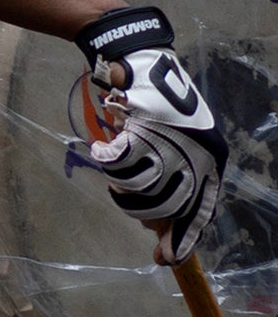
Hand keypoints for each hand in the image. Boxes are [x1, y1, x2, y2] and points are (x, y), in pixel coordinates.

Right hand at [77, 7, 224, 263]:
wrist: (135, 56)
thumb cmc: (152, 102)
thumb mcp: (170, 143)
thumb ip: (169, 178)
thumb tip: (157, 227)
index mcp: (211, 158)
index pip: (200, 210)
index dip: (182, 237)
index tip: (163, 260)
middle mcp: (198, 153)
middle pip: (169, 205)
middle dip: (144, 209)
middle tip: (127, 199)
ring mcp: (170, 141)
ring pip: (142, 188)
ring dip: (123, 183)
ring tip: (115, 164)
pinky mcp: (141, 128)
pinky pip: (120, 165)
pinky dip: (108, 160)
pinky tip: (105, 149)